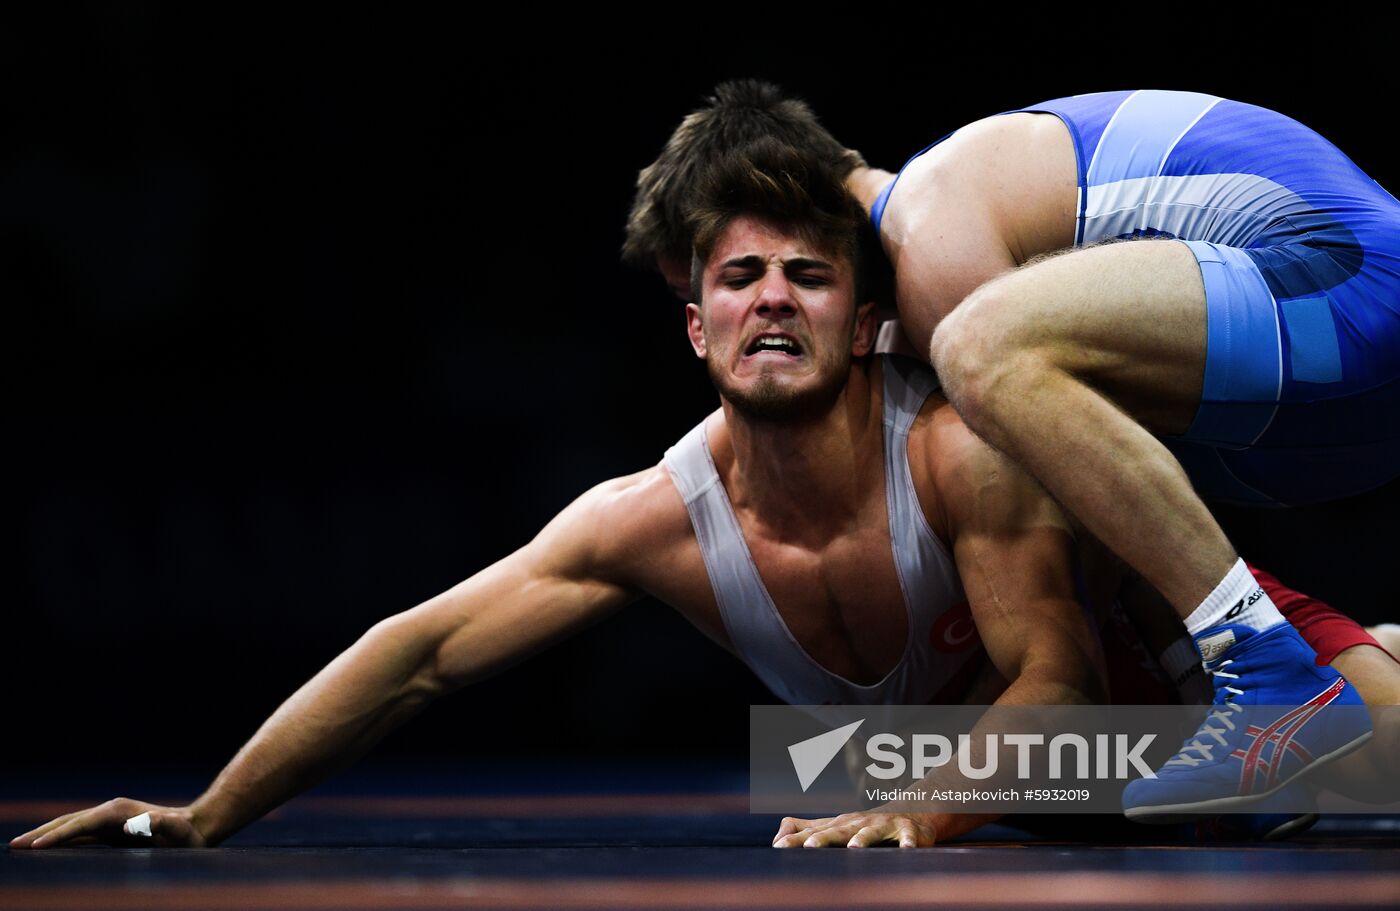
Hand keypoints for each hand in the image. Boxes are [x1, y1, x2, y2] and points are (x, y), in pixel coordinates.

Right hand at [10, 798, 208, 848]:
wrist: (197, 827)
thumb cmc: (187, 834)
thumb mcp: (178, 831)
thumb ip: (158, 825)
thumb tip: (128, 826)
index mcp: (119, 812)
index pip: (81, 824)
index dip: (58, 836)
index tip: (36, 847)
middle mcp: (111, 812)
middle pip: (68, 822)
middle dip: (41, 834)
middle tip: (14, 847)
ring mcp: (109, 820)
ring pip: (70, 826)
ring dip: (46, 836)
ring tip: (22, 847)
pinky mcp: (111, 829)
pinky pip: (79, 835)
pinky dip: (60, 840)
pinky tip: (48, 848)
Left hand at [772, 811, 937, 847]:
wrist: (911, 813)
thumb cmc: (866, 825)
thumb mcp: (836, 826)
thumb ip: (807, 830)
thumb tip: (776, 839)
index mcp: (840, 824)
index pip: (815, 832)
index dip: (797, 840)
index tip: (778, 848)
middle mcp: (859, 823)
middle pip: (839, 831)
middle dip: (824, 838)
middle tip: (809, 846)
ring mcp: (884, 825)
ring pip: (872, 832)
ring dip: (864, 838)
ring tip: (854, 847)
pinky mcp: (907, 831)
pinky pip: (908, 838)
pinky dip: (908, 843)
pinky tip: (907, 850)